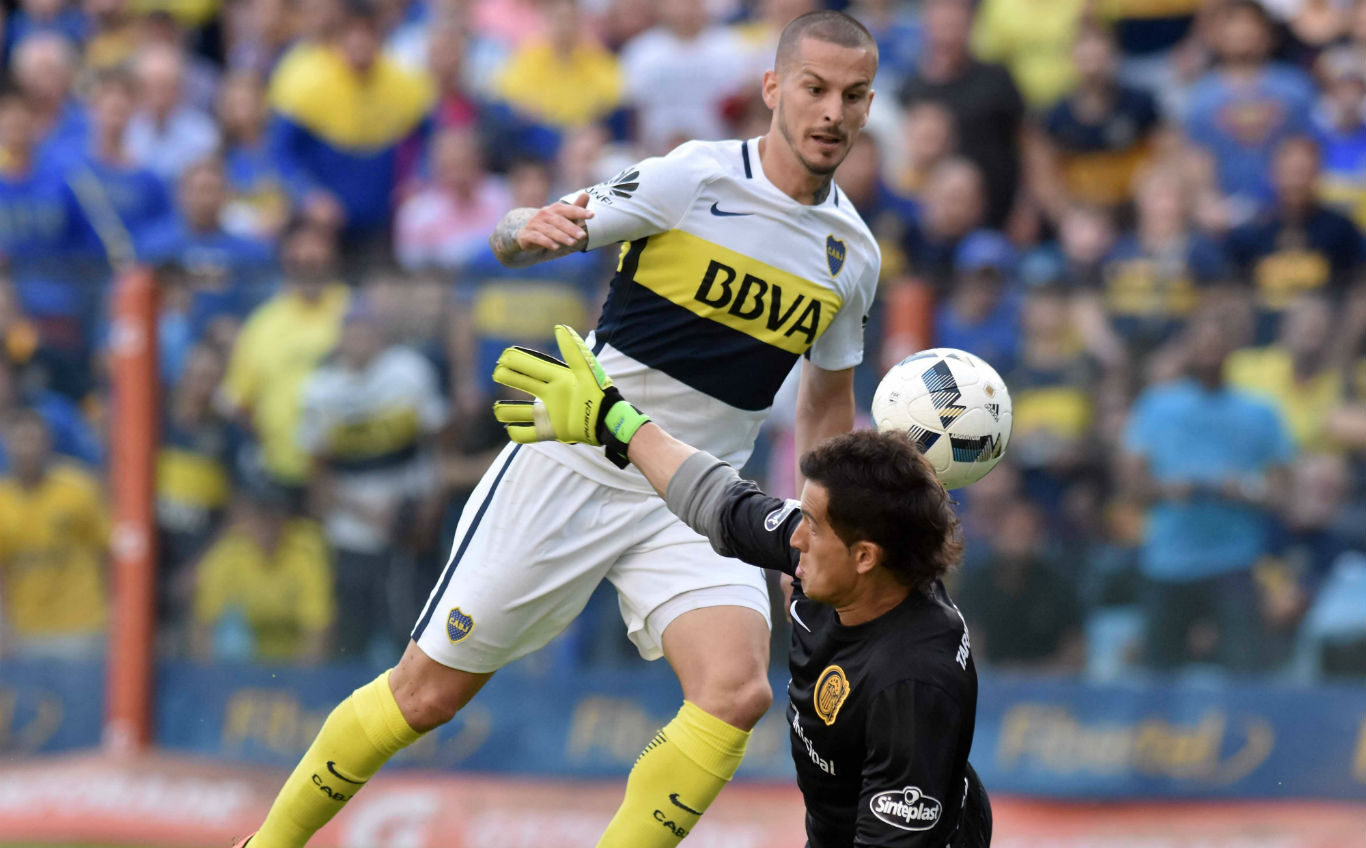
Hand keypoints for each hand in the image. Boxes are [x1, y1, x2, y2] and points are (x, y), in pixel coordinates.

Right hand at [491, 325, 649, 467]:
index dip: (516, 360)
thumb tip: (559, 327)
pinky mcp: (550, 431)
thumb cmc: (599, 393)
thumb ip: (573, 350)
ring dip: (507, 411)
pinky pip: (526, 434)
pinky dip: (516, 432)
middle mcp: (549, 394)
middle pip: (521, 383)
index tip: (504, 356)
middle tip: (498, 373)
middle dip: (507, 377)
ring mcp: (548, 413)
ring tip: (499, 409)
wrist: (608, 421)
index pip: (531, 366)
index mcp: (556, 378)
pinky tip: (511, 429)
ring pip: (518, 411)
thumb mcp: (587, 370)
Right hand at [517, 193, 593, 251]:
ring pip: (550, 230)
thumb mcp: (564, 218)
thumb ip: (575, 209)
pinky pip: (537, 238)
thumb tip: (586, 194)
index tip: (592, 215)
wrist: (528, 235)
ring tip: (573, 243)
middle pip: (560, 221)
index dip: (580, 211)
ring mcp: (535, 224)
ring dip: (562, 236)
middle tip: (583, 236)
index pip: (569, 209)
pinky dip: (547, 242)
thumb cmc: (551, 226)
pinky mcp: (527, 234)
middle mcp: (544, 214)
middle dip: (572, 228)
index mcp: (555, 209)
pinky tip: (556, 247)